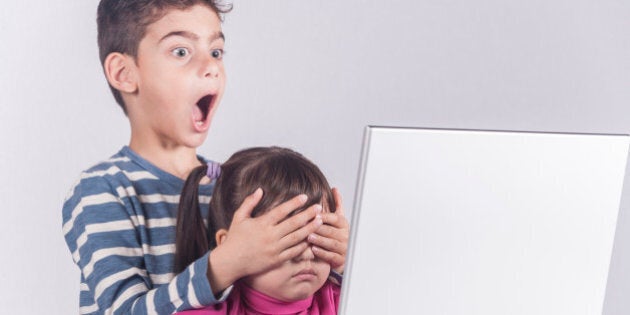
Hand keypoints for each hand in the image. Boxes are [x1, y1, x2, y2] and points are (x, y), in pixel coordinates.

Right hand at [208, 188, 322, 292]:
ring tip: (320, 221)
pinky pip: (294, 252)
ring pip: (297, 237)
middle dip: (308, 214)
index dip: (294, 203)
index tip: (305, 197)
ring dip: (310, 228)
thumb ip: (249, 202)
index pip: (282, 210)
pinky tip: (311, 238)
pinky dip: (304, 245)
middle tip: (319, 207)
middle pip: (294, 223)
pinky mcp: (277, 260)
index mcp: (262, 224)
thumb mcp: (238, 217)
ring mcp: (274, 249)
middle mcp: (270, 236)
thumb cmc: (234, 238)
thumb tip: (259, 189)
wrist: (231, 262)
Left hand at [309, 188, 348, 273]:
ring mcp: (344, 248)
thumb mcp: (338, 218)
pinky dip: (322, 253)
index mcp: (343, 224)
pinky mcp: (340, 259)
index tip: (314, 214)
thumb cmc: (337, 234)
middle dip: (319, 228)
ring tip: (309, 237)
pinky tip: (314, 250)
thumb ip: (337, 204)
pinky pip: (331, 256)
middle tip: (307, 226)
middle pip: (331, 230)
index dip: (324, 216)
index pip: (334, 218)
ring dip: (320, 240)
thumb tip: (335, 188)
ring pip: (331, 243)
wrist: (344, 254)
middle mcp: (345, 235)